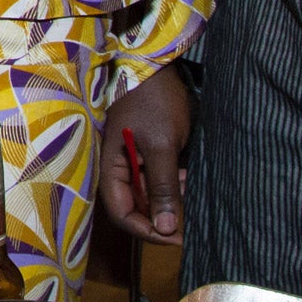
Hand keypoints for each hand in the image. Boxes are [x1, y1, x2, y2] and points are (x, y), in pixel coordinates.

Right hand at [97, 65, 191, 242]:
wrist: (157, 63)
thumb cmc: (154, 101)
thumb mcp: (162, 145)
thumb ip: (162, 187)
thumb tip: (166, 229)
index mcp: (111, 167)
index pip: (123, 214)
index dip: (148, 231)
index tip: (178, 237)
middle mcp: (117, 169)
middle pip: (134, 209)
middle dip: (162, 218)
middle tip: (191, 220)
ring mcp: (131, 161)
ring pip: (147, 197)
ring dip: (169, 201)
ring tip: (191, 194)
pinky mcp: (145, 153)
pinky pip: (155, 181)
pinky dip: (171, 186)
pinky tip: (187, 179)